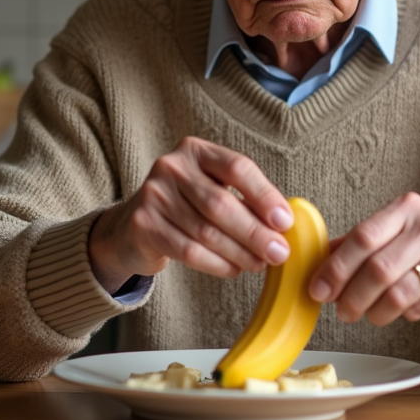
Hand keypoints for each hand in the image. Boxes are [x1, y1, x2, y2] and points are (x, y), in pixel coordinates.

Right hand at [88, 137, 293, 293]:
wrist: (134, 226)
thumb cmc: (187, 206)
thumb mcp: (212, 189)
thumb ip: (244, 199)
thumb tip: (283, 223)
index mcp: (196, 150)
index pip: (237, 167)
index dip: (264, 195)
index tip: (285, 221)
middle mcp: (172, 167)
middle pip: (221, 203)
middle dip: (255, 232)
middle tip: (279, 253)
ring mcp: (153, 195)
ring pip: (206, 231)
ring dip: (240, 253)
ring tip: (259, 263)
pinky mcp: (143, 225)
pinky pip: (188, 250)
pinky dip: (217, 264)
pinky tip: (233, 269)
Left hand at [308, 192, 419, 325]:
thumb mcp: (399, 229)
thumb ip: (360, 242)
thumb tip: (317, 259)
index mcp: (407, 208)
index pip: (363, 237)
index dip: (336, 268)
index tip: (319, 289)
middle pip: (379, 269)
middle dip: (352, 297)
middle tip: (342, 311)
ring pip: (399, 294)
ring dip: (375, 312)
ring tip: (367, 315)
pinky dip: (404, 314)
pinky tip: (402, 310)